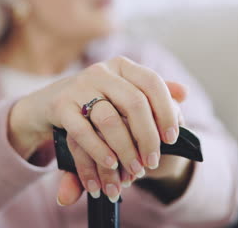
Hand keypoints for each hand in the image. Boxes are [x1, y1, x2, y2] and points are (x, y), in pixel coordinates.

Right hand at [9, 56, 186, 204]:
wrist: (52, 102)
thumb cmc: (98, 101)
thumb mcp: (124, 93)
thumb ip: (152, 94)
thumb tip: (184, 92)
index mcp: (122, 66)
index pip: (152, 82)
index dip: (166, 111)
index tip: (172, 138)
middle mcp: (101, 71)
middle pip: (134, 103)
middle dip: (148, 137)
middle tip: (152, 162)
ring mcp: (79, 87)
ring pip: (110, 120)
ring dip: (125, 150)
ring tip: (134, 171)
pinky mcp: (60, 106)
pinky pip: (83, 131)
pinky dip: (99, 151)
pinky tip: (111, 164)